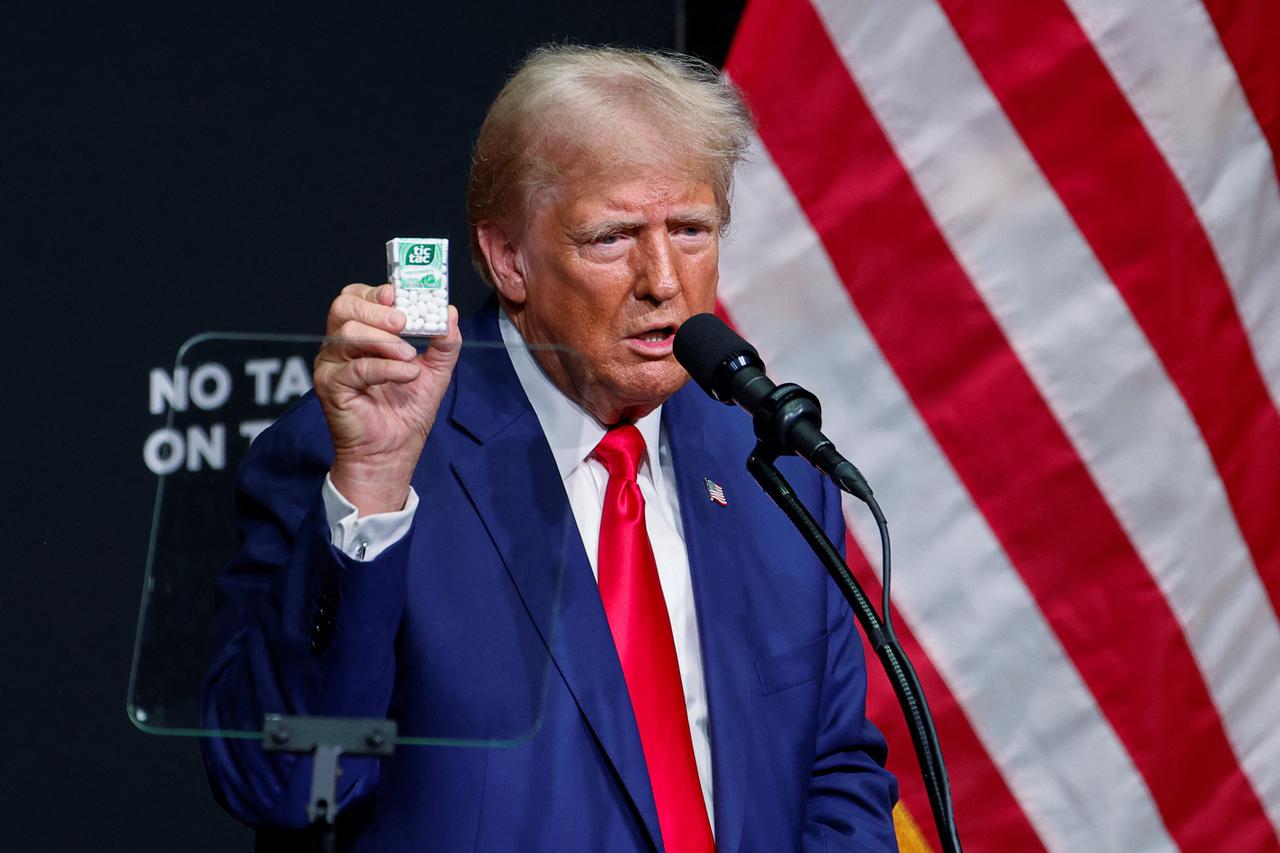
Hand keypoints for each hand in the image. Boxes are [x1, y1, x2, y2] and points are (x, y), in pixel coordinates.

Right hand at [313, 283, 461, 514]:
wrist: (392, 453)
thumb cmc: (405, 413)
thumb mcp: (435, 372)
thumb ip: (443, 342)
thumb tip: (450, 313)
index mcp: (361, 334)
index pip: (358, 297)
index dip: (379, 292)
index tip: (403, 296)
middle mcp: (340, 345)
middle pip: (345, 307)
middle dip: (378, 310)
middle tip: (405, 323)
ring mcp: (331, 365)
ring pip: (347, 333)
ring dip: (385, 341)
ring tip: (409, 357)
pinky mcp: (329, 387)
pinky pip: (356, 368)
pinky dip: (386, 368)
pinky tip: (407, 375)